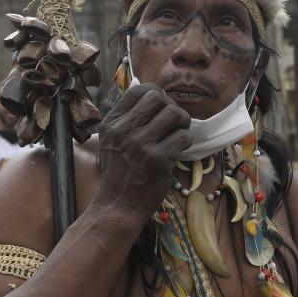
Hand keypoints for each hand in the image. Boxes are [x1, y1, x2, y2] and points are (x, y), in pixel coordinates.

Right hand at [94, 84, 190, 219]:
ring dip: (182, 123)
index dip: (156, 94)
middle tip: (173, 123)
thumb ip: (128, 121)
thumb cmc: (119, 174)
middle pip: (158, 98)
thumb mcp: (112, 142)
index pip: (137, 91)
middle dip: (171, 107)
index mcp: (112, 123)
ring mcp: (141, 144)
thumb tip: (155, 97)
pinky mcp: (158, 159)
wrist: (118, 206)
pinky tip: (178, 150)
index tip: (161, 107)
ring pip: (174, 114)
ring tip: (178, 135)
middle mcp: (124, 130)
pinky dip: (185, 142)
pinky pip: (182, 137)